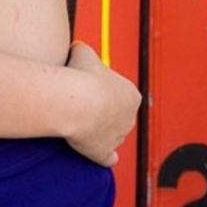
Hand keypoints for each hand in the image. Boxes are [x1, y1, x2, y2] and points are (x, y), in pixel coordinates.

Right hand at [62, 41, 141, 166]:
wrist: (74, 101)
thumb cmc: (81, 75)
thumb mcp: (82, 51)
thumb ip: (83, 50)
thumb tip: (76, 49)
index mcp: (132, 95)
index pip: (119, 90)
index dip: (101, 86)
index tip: (86, 82)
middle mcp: (130, 118)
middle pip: (116, 113)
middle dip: (101, 108)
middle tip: (79, 99)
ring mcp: (118, 138)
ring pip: (111, 134)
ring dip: (98, 128)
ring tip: (76, 117)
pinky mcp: (104, 153)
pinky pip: (107, 157)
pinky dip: (103, 155)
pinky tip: (94, 150)